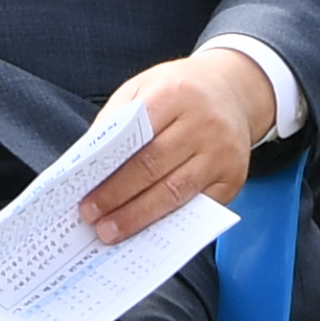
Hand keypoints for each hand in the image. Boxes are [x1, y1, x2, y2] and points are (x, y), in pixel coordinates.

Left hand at [82, 46, 270, 245]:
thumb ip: (116, 121)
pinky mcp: (233, 177)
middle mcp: (204, 123)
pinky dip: (171, 222)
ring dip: (140, 216)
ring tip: (112, 232)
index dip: (109, 173)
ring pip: (176, 192)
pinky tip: (147, 231)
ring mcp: (222, 152)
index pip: (136, 139)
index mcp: (174, 94)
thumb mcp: (143, 88)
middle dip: (118, 199)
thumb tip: (89, 168)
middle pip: (154, 168)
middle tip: (92, 220)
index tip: (85, 198)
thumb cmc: (179, 92)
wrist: (233, 90)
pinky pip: (199, 206)